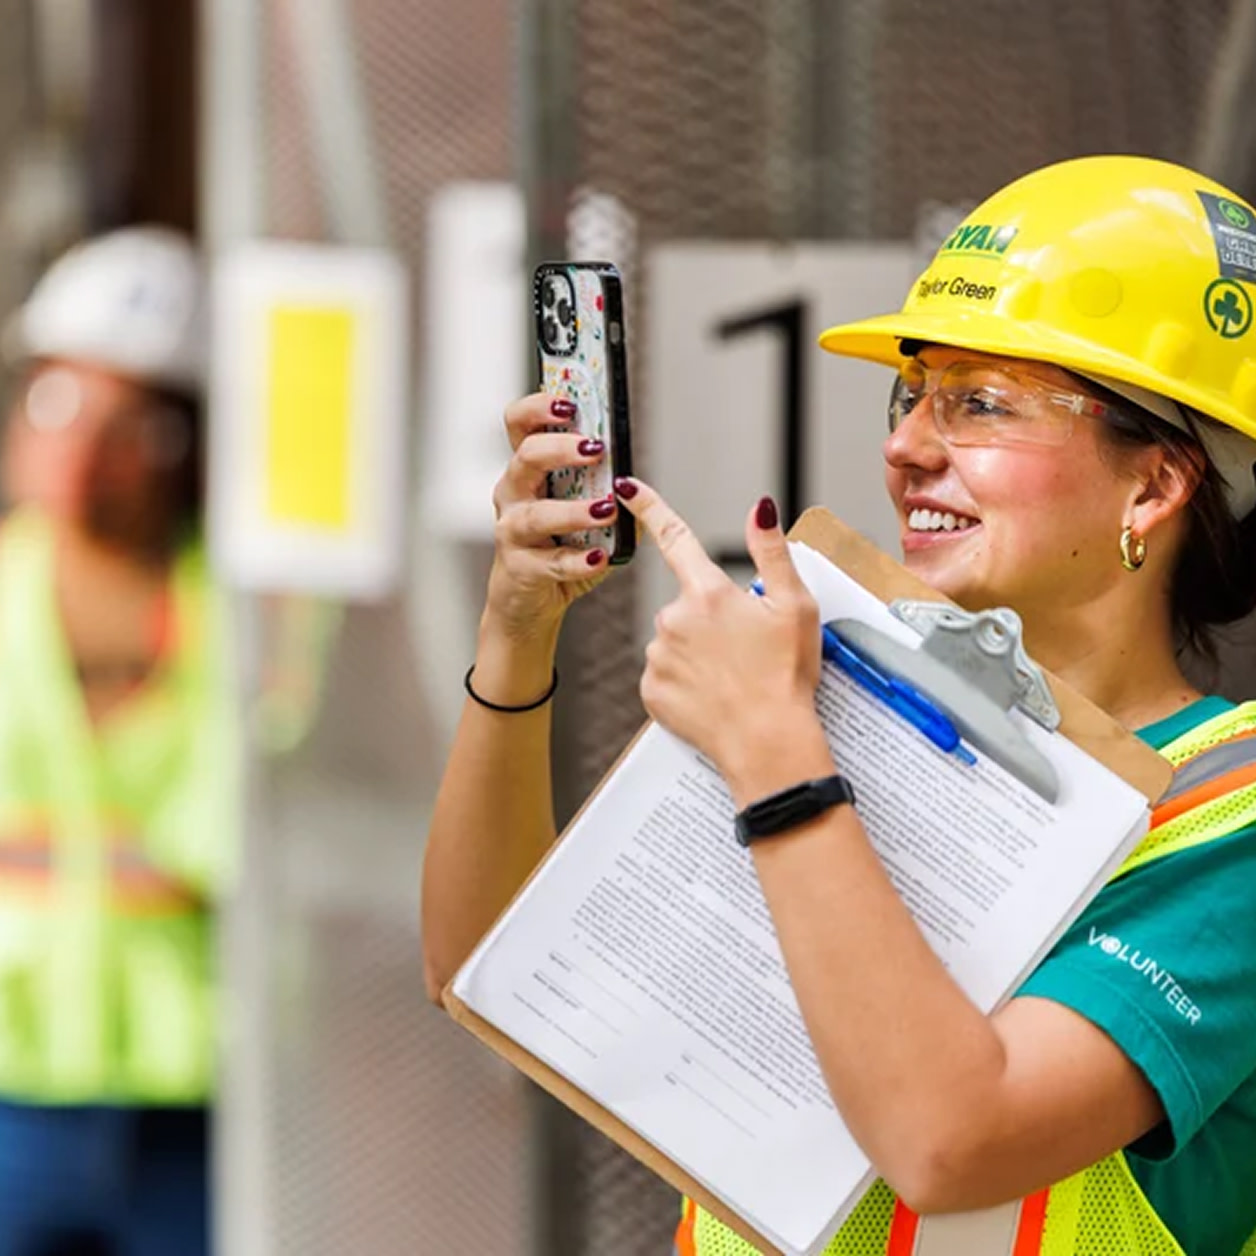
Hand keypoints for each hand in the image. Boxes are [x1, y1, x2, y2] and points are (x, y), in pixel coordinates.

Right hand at [485, 393, 619, 642]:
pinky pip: (550, 561)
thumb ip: (605, 491)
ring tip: (605, 510)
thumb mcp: (581, 511)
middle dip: (560, 448)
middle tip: (595, 450)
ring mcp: (512, 531)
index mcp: (527, 471)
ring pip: (536, 514)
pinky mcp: (520, 568)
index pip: (520, 424)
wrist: (529, 602)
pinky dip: (577, 560)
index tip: (568, 403)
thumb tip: (635, 483)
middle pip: (526, 457)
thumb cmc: (555, 548)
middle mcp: (513, 494)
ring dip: (574, 510)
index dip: (538, 408)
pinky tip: (599, 558)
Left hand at [616, 478, 825, 783]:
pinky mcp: (651, 691)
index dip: (649, 507)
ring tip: (730, 678)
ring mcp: (659, 656)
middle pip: (685, 606)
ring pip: (672, 643)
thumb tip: (760, 508)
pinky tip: (710, 696)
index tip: (626, 487)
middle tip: (743, 651)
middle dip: (707, 621)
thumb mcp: (794, 606)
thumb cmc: (786, 677)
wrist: (768, 742)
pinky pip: (663, 677)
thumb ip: (772, 552)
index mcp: (709, 593)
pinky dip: (683, 684)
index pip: (676, 538)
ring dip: (694, 654)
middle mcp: (674, 619)